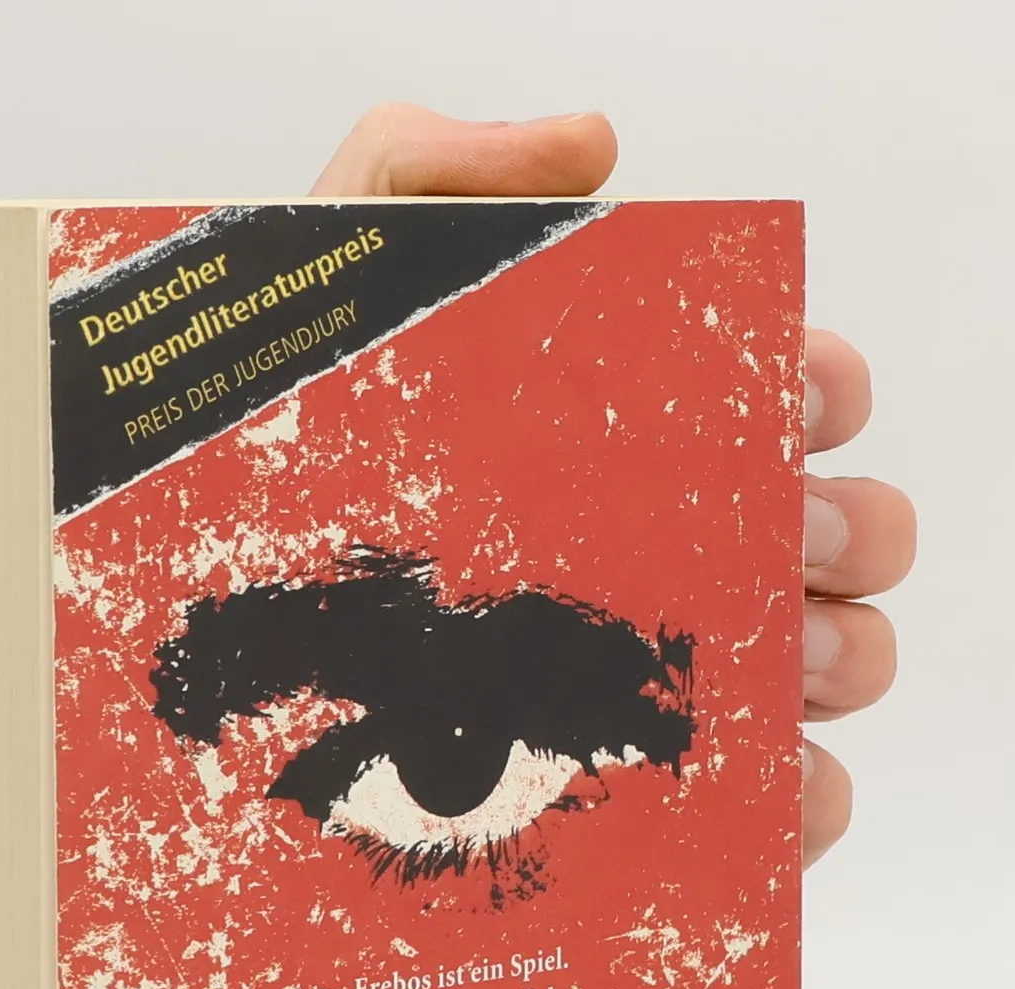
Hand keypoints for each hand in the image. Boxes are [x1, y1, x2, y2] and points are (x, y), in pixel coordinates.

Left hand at [313, 105, 912, 865]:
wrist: (170, 666)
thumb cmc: (246, 484)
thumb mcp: (315, 302)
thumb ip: (427, 174)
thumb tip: (598, 144)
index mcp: (614, 442)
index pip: (774, 394)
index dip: (818, 384)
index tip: (796, 398)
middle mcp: (650, 558)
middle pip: (834, 533)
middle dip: (844, 528)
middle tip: (780, 538)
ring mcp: (647, 692)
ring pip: (827, 670)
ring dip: (839, 659)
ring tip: (774, 663)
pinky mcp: (631, 812)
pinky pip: (773, 819)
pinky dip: (805, 806)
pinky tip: (766, 788)